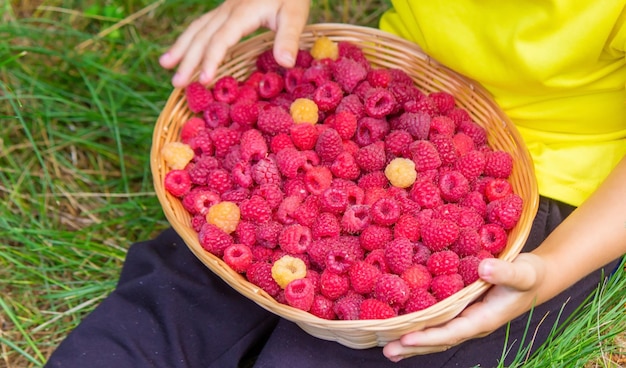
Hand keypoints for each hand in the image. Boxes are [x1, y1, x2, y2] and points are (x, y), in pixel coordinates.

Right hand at [159, 0, 310, 87]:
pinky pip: (203, 25)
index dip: (211, 60)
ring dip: (181, 47)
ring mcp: (225, 9)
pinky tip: (183, 49)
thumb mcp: (295, 14)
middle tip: (177, 83)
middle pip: (202, 36)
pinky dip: (189, 38)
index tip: (205, 80)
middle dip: (188, 60)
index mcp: (242, 13)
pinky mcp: (227, 10)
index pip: (220, 39)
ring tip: (165, 65)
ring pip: (197, 28)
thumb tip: (285, 63)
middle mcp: (228, 10)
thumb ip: (289, 38)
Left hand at [383, 253, 546, 361]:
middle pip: (440, 340)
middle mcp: (472, 323)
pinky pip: (439, 323)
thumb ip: (505, 272)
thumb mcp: (522, 272)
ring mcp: (467, 319)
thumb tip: (484, 268)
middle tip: (387, 351)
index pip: (453, 331)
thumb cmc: (529, 275)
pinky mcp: (462, 312)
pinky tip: (401, 329)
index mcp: (484, 318)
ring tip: (388, 350)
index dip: (430, 336)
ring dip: (413, 343)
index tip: (407, 338)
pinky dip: (420, 329)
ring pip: (437, 335)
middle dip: (414, 346)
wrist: (536, 279)